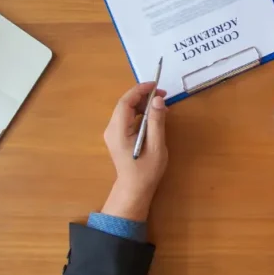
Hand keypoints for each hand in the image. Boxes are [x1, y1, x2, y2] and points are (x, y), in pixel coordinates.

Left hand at [101, 82, 168, 220]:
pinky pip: (126, 117)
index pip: (125, 102)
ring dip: (142, 103)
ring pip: (125, 109)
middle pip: (124, 104)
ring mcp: (112, 133)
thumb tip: (158, 99)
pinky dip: (139, 112)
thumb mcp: (156, 146)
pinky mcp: (116, 136)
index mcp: (118, 131)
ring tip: (160, 105)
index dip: (139, 90)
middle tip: (162, 95)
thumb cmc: (146, 170)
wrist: (134, 189)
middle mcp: (111, 129)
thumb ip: (156, 122)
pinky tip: (152, 115)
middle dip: (142, 95)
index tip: (156, 85)